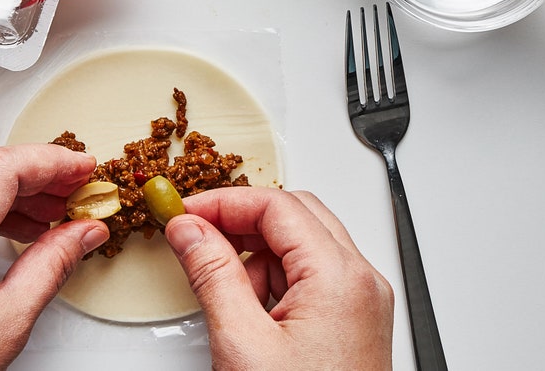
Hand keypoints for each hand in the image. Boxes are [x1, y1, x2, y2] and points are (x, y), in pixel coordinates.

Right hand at [164, 186, 393, 370]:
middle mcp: (360, 284)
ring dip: (255, 256)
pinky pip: (309, 280)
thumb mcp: (242, 343)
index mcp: (340, 278)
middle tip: (195, 235)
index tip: (183, 213)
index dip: (223, 202)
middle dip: (240, 221)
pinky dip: (271, 284)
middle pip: (295, 215)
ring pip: (301, 247)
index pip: (277, 205)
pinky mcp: (352, 326)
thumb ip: (212, 273)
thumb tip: (189, 229)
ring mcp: (360, 305)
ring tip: (222, 292)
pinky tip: (247, 315)